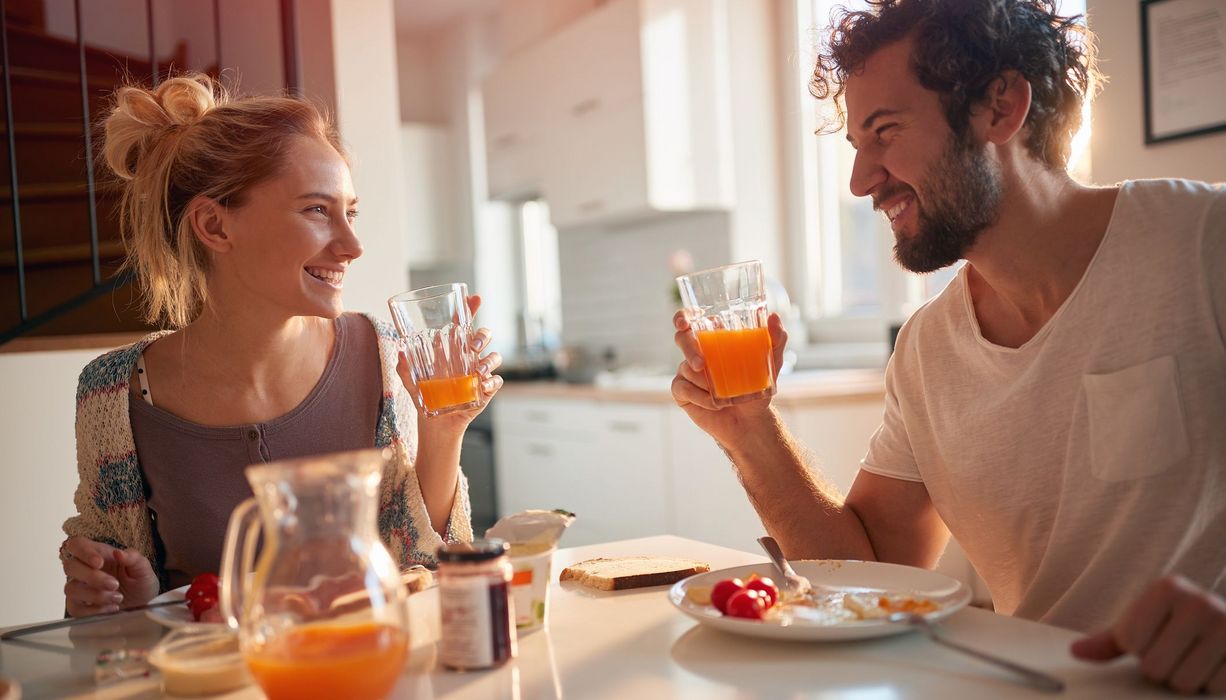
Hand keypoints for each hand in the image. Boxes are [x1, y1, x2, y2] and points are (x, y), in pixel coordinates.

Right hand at [60, 536, 158, 616]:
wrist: (143, 603)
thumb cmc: (140, 581)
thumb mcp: (143, 567)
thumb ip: (133, 558)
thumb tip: (118, 553)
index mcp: (98, 553)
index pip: (77, 544)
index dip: (83, 552)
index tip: (100, 563)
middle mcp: (84, 569)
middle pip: (70, 566)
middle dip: (92, 577)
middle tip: (114, 584)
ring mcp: (79, 588)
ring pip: (71, 588)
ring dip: (94, 595)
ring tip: (118, 598)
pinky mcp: (78, 606)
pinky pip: (74, 609)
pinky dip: (93, 611)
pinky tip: (110, 608)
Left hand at [396, 294, 503, 432]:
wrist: (436, 423)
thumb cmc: (425, 396)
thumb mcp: (410, 381)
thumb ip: (404, 367)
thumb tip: (399, 352)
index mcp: (453, 349)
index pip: (464, 324)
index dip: (470, 309)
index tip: (475, 298)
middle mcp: (469, 357)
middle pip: (484, 336)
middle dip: (483, 336)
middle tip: (473, 344)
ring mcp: (479, 373)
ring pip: (495, 356)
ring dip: (489, 360)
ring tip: (478, 370)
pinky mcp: (486, 390)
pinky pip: (496, 381)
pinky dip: (492, 381)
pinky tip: (483, 386)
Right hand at [670, 309, 787, 447]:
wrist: (750, 420)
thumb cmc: (758, 387)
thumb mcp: (772, 362)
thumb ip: (776, 339)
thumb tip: (774, 317)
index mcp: (714, 337)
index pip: (691, 319)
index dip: (682, 317)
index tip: (683, 324)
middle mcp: (697, 351)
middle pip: (682, 339)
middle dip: (689, 349)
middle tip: (701, 365)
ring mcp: (687, 370)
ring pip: (686, 368)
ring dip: (706, 383)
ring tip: (725, 394)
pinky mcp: (682, 390)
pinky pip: (682, 388)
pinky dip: (700, 398)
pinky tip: (714, 404)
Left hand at [1071, 575, 1225, 693]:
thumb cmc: (1177, 625)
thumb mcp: (1143, 624)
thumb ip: (1110, 640)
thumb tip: (1076, 652)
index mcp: (1167, 588)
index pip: (1130, 641)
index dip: (1139, 648)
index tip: (1156, 636)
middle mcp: (1200, 602)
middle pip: (1154, 666)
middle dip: (1161, 668)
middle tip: (1177, 652)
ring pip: (1182, 683)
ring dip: (1184, 679)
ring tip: (1195, 659)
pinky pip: (1212, 689)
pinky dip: (1209, 685)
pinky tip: (1215, 665)